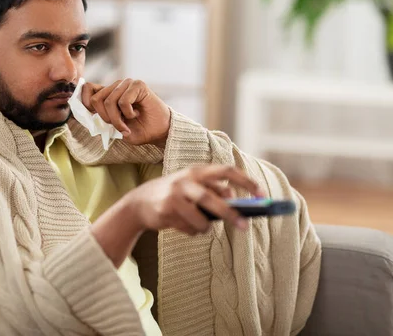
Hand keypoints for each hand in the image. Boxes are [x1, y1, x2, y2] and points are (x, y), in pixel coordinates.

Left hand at [81, 79, 170, 146]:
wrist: (160, 131)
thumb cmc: (139, 129)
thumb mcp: (115, 128)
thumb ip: (101, 120)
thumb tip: (89, 116)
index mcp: (109, 94)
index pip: (88, 89)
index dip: (85, 102)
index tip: (92, 115)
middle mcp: (116, 86)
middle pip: (96, 99)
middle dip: (105, 118)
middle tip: (118, 126)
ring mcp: (127, 84)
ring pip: (109, 102)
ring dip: (117, 119)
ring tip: (128, 123)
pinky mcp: (138, 85)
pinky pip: (123, 101)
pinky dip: (128, 113)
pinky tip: (136, 114)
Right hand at [91, 165, 263, 267]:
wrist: (139, 203)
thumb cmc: (174, 195)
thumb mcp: (194, 187)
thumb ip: (214, 191)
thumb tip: (234, 200)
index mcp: (197, 170)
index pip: (226, 171)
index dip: (245, 182)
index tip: (262, 194)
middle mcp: (186, 179)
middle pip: (214, 198)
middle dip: (231, 214)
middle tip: (244, 226)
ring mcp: (175, 194)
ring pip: (202, 220)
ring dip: (205, 227)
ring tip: (200, 226)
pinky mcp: (166, 210)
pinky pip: (189, 227)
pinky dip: (192, 230)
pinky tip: (181, 224)